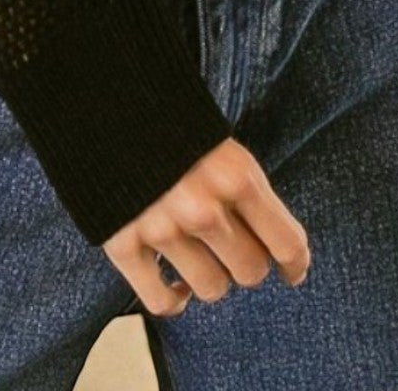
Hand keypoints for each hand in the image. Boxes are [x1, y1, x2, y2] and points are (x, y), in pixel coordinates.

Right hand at [101, 137, 310, 316]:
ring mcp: (162, 229)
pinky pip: (161, 302)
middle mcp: (204, 208)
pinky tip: (176, 285)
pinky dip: (172, 301)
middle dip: (246, 264)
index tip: (293, 272)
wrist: (102, 96)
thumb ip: (243, 188)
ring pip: (211, 289)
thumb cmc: (168, 116)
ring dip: (210, 279)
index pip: (286, 242)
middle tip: (234, 250)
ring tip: (202, 261)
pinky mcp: (123, 243)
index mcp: (236, 175)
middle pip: (249, 272)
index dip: (295, 264)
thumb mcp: (220, 142)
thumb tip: (272, 242)